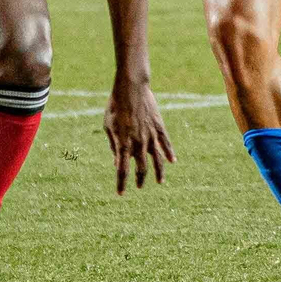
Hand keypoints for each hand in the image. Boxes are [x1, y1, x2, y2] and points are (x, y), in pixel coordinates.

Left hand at [103, 76, 174, 194]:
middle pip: (141, 168)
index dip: (121, 184)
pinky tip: (172, 161)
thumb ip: (113, 145)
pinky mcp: (159, 126)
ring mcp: (150, 135)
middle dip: (139, 180)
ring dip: (158, 172)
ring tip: (160, 182)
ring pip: (157, 159)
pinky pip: (166, 143)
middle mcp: (138, 142)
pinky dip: (169, 153)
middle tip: (139, 187)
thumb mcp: (108, 126)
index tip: (121, 194)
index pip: (122, 170)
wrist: (131, 88)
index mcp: (123, 143)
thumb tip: (117, 161)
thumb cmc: (115, 106)